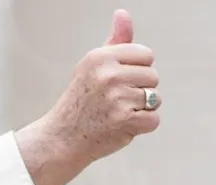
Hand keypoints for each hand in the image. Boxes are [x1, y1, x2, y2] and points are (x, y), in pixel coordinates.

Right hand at [14, 9, 161, 184]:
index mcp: (100, 57)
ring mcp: (117, 98)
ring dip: (139, 110)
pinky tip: (119, 127)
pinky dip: (140, 127)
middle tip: (112, 102)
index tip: (113, 84)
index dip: (134, 71)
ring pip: (155, 98)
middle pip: (153, 76)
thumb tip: (123, 14)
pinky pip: (153, 119)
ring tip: (114, 114)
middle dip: (138, 91)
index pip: (146, 55)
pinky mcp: (125, 121)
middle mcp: (108, 75)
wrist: (61, 139)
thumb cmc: (79, 102)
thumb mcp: (91, 67)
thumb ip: (114, 42)